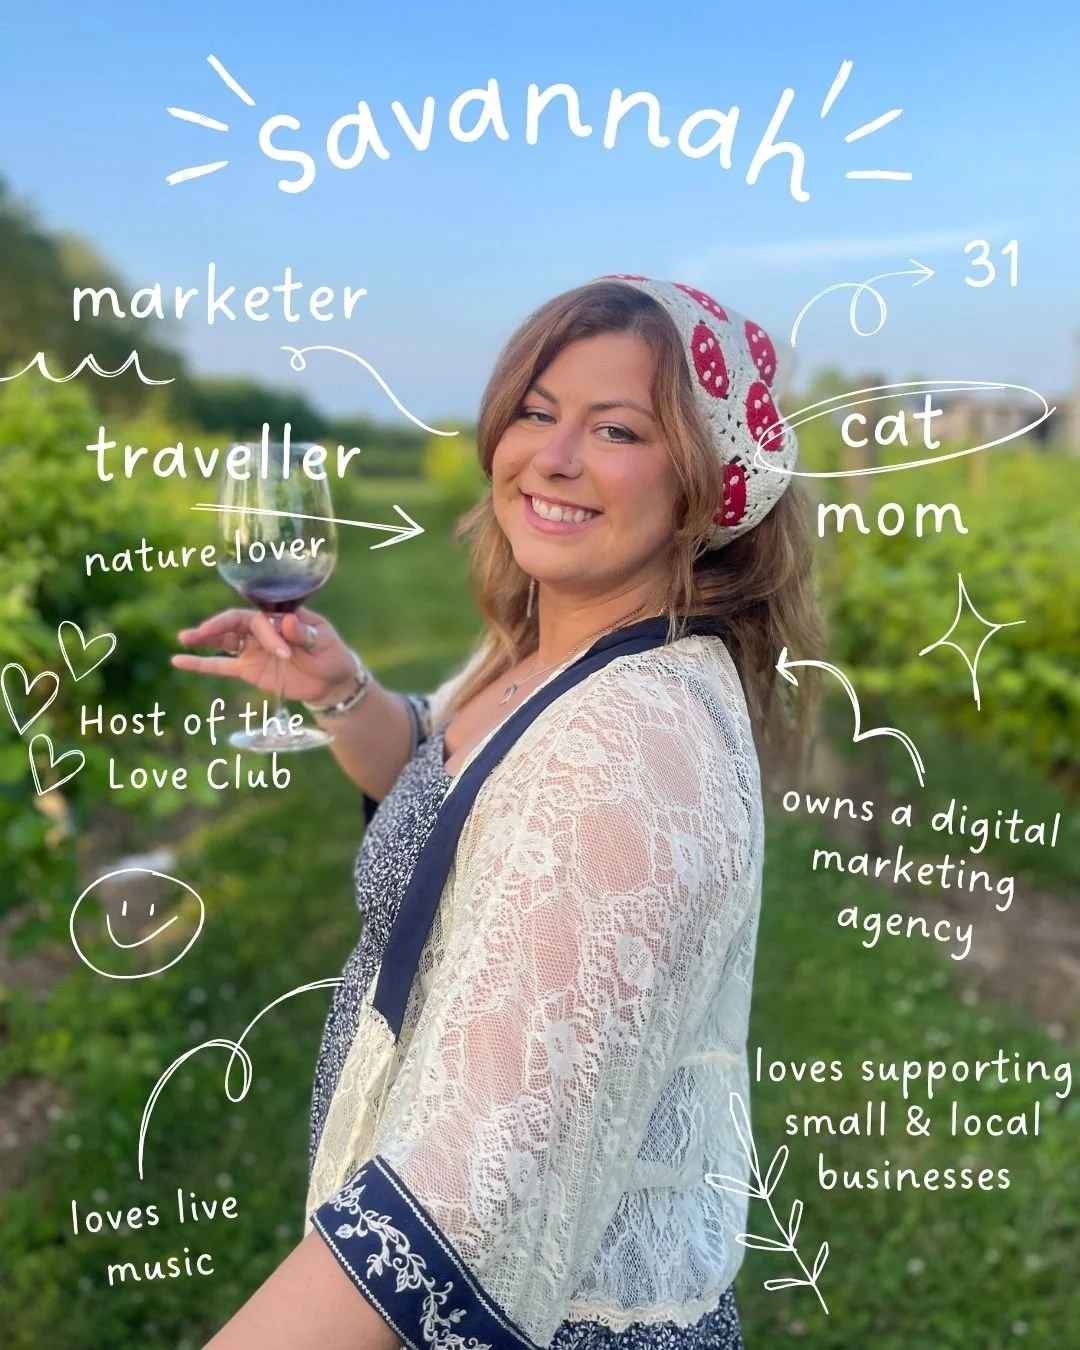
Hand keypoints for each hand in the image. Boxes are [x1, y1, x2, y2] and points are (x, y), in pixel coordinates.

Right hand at [172, 608, 359, 705]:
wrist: (332, 681)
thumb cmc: (331, 655)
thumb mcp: (325, 642)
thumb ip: (306, 634)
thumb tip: (290, 622)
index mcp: (280, 617)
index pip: (261, 619)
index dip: (267, 635)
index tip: (284, 653)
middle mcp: (262, 630)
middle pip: (234, 623)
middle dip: (217, 626)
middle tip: (201, 632)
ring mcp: (253, 649)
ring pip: (224, 640)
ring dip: (204, 639)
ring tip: (184, 637)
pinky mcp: (248, 670)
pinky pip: (221, 666)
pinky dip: (200, 665)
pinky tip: (178, 661)